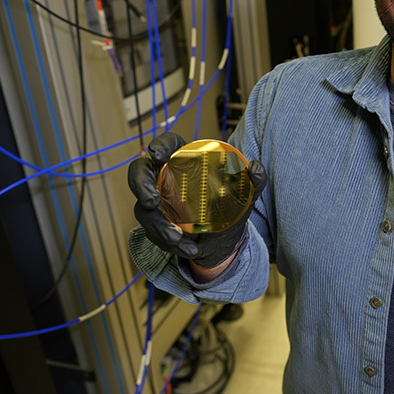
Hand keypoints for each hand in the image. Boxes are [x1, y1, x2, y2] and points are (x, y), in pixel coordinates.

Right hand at [128, 133, 266, 267]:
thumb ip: (254, 180)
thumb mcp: (245, 194)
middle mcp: (164, 176)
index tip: (158, 155)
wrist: (224, 238)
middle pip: (139, 172)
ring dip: (158, 226)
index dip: (159, 145)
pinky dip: (169, 244)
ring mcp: (156, 201)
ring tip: (178, 238)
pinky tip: (189, 249)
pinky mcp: (155, 223)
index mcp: (185, 159)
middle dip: (140, 185)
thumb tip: (255, 168)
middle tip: (152, 201)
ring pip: (143, 210)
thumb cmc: (230, 204)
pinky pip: (153, 233)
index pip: (167, 144)